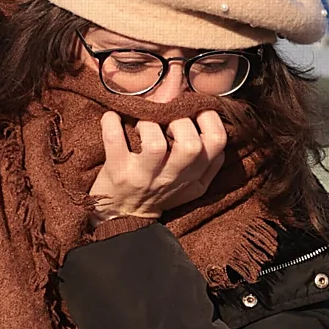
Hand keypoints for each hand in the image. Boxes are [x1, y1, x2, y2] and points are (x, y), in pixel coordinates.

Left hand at [88, 110, 226, 220]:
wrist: (122, 218)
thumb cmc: (158, 194)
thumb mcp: (192, 185)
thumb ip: (208, 161)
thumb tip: (214, 122)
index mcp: (194, 176)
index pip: (217, 142)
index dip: (209, 118)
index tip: (193, 111)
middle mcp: (171, 177)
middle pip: (191, 145)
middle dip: (181, 121)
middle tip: (166, 118)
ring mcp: (143, 176)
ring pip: (155, 145)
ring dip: (148, 124)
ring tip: (141, 122)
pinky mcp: (117, 172)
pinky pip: (114, 140)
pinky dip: (111, 123)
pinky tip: (112, 118)